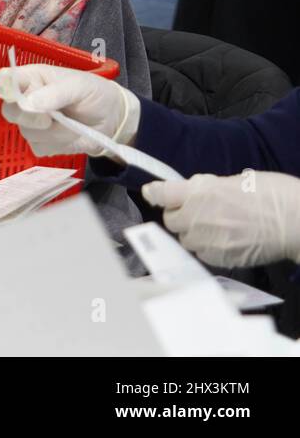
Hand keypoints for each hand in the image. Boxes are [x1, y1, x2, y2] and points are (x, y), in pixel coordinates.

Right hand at [0, 63, 138, 157]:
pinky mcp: (41, 143)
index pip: (5, 80)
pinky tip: (70, 135)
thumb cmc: (94, 93)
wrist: (112, 119)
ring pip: (27, 133)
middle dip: (30, 117)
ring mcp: (31, 123)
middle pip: (9, 111)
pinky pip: (39, 148)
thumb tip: (27, 104)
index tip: (13, 96)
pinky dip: (58, 144)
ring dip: (54, 132)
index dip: (4, 88)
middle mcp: (26, 99)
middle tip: (49, 118)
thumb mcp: (80, 86)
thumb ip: (55, 93)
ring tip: (73, 123)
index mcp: (31, 78)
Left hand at [143, 172, 299, 268]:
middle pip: (170, 220)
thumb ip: (207, 187)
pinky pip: (202, 254)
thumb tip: (192, 189)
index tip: (153, 192)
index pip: (162, 193)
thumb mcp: (236, 180)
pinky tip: (224, 240)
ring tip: (215, 227)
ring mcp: (208, 240)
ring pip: (185, 239)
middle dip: (180, 215)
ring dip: (193, 233)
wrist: (297, 221)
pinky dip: (208, 248)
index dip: (155, 192)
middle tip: (197, 211)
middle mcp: (198, 217)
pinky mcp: (221, 258)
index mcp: (201, 192)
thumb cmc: (272, 194)